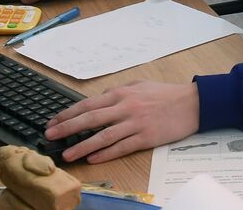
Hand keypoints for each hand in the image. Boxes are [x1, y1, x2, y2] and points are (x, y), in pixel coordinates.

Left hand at [46, 80, 200, 162]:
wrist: (192, 103)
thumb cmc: (166, 94)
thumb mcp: (140, 85)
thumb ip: (118, 92)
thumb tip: (100, 99)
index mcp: (122, 93)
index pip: (88, 104)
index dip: (68, 114)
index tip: (53, 121)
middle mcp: (126, 107)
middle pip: (90, 119)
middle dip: (67, 128)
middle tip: (50, 136)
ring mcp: (135, 123)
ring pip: (103, 136)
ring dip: (83, 146)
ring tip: (68, 154)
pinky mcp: (146, 137)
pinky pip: (122, 147)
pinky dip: (106, 153)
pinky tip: (93, 158)